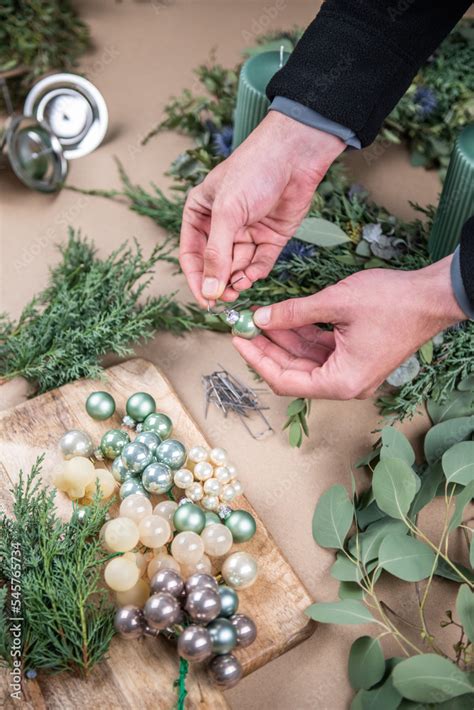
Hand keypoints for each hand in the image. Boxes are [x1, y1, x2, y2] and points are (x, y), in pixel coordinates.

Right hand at [179, 111, 343, 306]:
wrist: (295, 155)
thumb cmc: (254, 171)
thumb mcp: (227, 213)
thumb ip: (216, 254)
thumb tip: (209, 291)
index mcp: (200, 213)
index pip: (192, 254)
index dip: (196, 279)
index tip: (204, 300)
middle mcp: (222, 225)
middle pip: (215, 265)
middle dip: (220, 282)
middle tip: (226, 299)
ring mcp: (246, 232)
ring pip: (237, 267)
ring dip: (238, 280)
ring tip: (240, 287)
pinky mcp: (270, 237)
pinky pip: (259, 263)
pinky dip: (255, 273)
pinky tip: (253, 277)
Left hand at [232, 257, 465, 399]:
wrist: (433, 296)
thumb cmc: (393, 302)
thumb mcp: (335, 303)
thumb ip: (293, 313)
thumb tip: (261, 318)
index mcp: (342, 381)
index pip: (286, 381)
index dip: (258, 360)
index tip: (238, 340)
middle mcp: (345, 383)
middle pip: (294, 371)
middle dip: (267, 348)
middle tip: (244, 327)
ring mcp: (351, 371)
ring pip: (305, 359)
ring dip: (283, 339)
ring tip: (260, 318)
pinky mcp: (355, 357)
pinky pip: (320, 350)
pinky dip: (301, 334)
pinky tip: (283, 317)